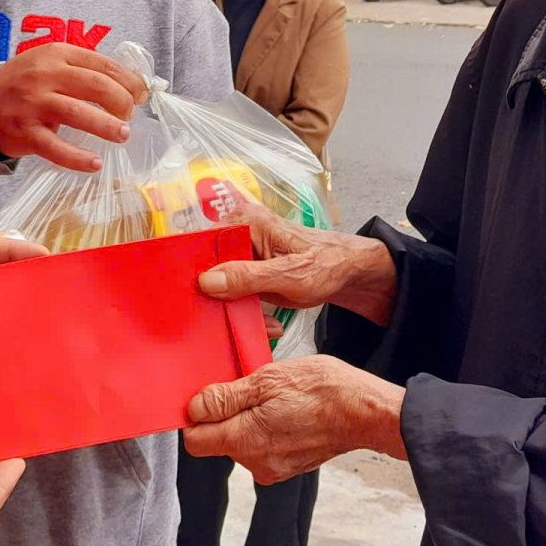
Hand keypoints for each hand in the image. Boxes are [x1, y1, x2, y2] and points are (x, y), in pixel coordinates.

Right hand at [0, 44, 149, 172]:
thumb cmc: (25, 83)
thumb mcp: (51, 63)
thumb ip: (84, 70)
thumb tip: (131, 87)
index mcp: (57, 54)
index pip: (104, 65)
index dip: (130, 81)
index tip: (141, 94)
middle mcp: (45, 75)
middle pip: (97, 87)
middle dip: (123, 102)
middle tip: (130, 115)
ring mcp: (34, 104)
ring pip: (80, 114)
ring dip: (108, 126)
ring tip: (123, 134)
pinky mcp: (25, 133)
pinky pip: (56, 148)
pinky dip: (78, 157)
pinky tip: (95, 163)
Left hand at [184, 354, 405, 484]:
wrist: (364, 411)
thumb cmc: (321, 390)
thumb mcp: (267, 380)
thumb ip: (226, 398)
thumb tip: (194, 408)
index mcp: (245, 440)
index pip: (195, 441)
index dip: (196, 417)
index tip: (209, 397)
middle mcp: (256, 463)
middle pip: (218, 441)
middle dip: (226, 415)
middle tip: (251, 388)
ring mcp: (273, 469)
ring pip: (241, 442)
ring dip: (248, 420)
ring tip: (275, 399)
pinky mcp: (288, 467)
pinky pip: (262, 447)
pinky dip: (267, 430)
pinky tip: (286, 412)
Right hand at [195, 200, 397, 324]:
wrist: (349, 273)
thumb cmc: (327, 264)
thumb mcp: (288, 275)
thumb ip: (247, 277)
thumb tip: (206, 281)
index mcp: (244, 222)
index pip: (203, 245)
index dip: (197, 273)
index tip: (198, 300)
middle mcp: (239, 233)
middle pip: (209, 268)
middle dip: (222, 299)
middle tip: (240, 319)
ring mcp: (243, 253)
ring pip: (221, 286)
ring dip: (239, 310)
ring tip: (269, 324)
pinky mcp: (249, 272)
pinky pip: (236, 294)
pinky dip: (250, 312)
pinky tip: (271, 323)